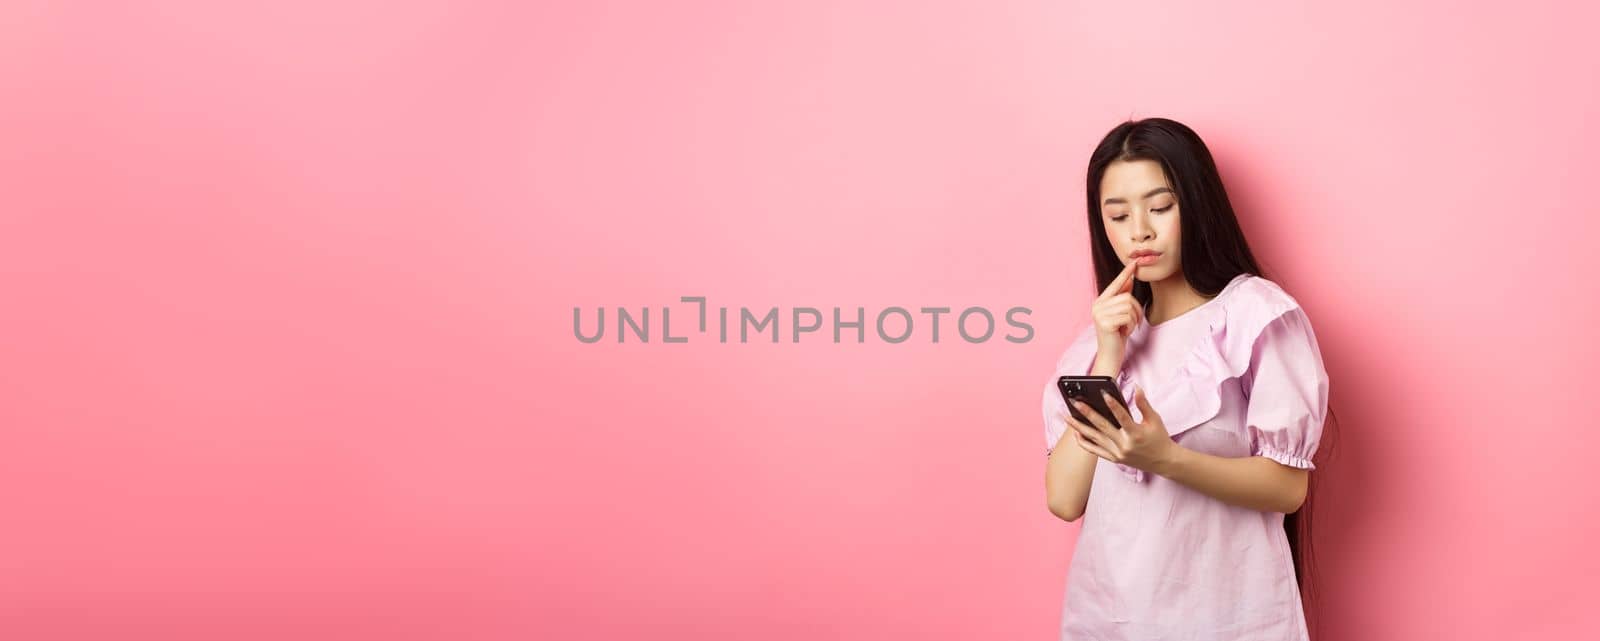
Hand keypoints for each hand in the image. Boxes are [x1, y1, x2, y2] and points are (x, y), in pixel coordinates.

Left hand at [1059, 385, 1176, 473]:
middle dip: (1087, 413)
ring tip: (1066, 416)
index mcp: (1136, 434)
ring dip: (1079, 427)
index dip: (1113, 404)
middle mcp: (1124, 445)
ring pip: (1094, 439)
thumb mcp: (1154, 419)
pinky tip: (1075, 432)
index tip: (1103, 393)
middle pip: (1102, 427)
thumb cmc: (1159, 438)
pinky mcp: (1113, 459)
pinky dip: (1084, 442)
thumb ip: (1143, 403)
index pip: (1122, 417)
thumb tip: (1136, 387)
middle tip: (1075, 403)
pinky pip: (1094, 451)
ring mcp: (1117, 453)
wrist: (1163, 462)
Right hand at [1090, 259, 1144, 367]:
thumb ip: (1122, 297)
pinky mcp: (1104, 323)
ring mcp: (1099, 314)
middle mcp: (1097, 305)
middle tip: (1132, 324)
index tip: (1135, 262)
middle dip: (1136, 311)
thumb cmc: (1116, 335)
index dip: (1126, 273)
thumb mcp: (1120, 314)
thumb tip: (1130, 279)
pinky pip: (1127, 317)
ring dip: (1134, 320)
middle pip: (1127, 297)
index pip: (1116, 284)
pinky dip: (1131, 326)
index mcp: (1100, 301)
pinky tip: (1124, 333)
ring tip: (1126, 329)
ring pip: (1129, 307)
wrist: (1110, 354)